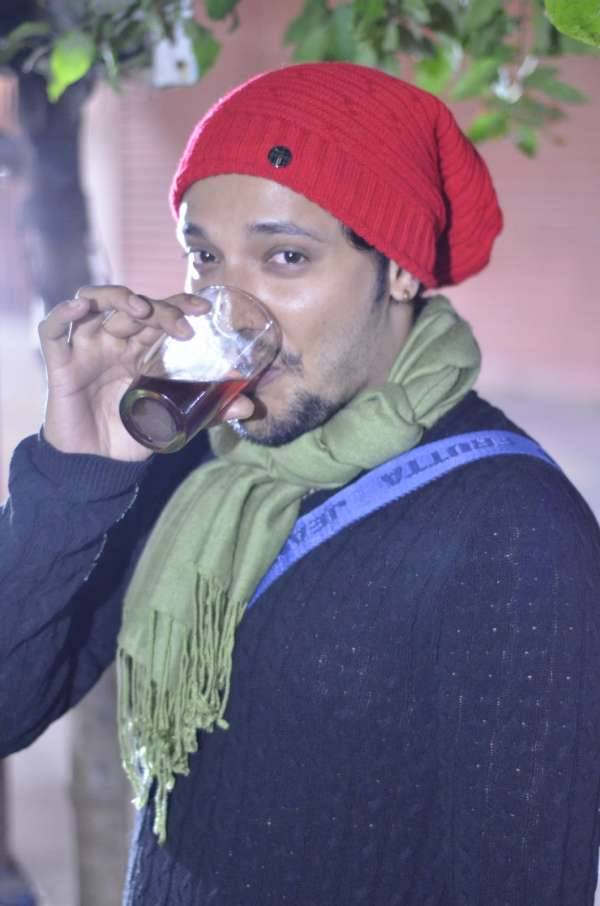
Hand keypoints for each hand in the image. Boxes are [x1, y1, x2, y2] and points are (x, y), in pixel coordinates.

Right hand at [39, 285, 254, 460]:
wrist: (96, 465)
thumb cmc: (132, 436)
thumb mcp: (176, 423)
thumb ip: (209, 412)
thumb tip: (249, 407)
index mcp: (140, 349)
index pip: (159, 312)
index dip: (178, 303)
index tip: (203, 309)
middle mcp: (113, 341)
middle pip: (132, 306)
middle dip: (159, 308)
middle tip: (181, 327)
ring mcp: (86, 348)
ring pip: (93, 302)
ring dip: (118, 298)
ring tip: (141, 311)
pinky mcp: (60, 363)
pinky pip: (53, 329)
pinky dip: (64, 313)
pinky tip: (80, 307)